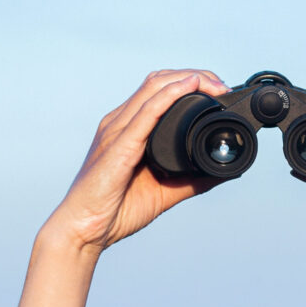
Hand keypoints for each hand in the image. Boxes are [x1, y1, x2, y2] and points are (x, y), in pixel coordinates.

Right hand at [45, 69, 229, 253]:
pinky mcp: (118, 146)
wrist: (83, 230)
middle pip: (158, 81)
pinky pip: (146, 112)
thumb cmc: (114, 211)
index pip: (157, 91)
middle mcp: (119, 124)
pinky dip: (170, 95)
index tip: (217, 92)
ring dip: (187, 79)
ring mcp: (116, 132)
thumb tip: (221, 172)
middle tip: (221, 86)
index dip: (188, 83)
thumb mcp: (163, 192)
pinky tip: (189, 86)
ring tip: (214, 84)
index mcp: (126, 130)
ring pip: (153, 88)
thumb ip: (191, 181)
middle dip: (194, 76)